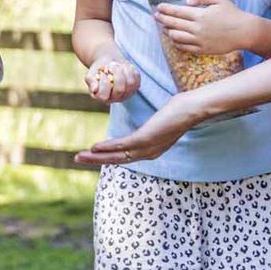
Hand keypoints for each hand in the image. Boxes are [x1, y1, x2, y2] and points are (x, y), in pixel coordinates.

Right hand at [75, 94, 202, 166]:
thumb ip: (153, 126)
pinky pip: (123, 145)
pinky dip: (108, 147)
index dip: (108, 157)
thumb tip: (151, 122)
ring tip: (80, 156)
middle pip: (117, 160)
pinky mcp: (146, 139)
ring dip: (97, 157)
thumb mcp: (162, 121)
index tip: (94, 155)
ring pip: (117, 156)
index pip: (125, 156)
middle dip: (96, 160)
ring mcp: (147, 147)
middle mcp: (149, 153)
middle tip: (78, 159)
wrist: (192, 109)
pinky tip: (95, 147)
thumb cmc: (179, 111)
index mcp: (151, 150)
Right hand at [85, 57, 141, 103]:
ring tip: (116, 64)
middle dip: (115, 75)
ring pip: (130, 83)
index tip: (102, 73)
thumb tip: (94, 89)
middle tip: (111, 65)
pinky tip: (124, 67)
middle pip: (119, 90)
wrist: (109, 62)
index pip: (104, 96)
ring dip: (123, 70)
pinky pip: (136, 77)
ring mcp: (127, 94)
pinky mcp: (135, 86)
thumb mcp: (91, 75)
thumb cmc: (98, 70)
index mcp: (102, 98)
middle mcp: (115, 99)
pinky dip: (130, 69)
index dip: (103, 83)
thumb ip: (91, 82)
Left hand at [154, 0, 251, 55]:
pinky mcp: (202, 50)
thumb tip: (186, 2)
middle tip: (156, 16)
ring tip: (164, 27)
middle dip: (162, 19)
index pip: (177, 11)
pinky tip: (174, 38)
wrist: (244, 31)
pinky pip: (184, 47)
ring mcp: (199, 41)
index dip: (166, 9)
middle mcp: (197, 28)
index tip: (159, 7)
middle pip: (174, 24)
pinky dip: (176, 42)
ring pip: (176, 37)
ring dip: (168, 31)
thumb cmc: (232, 13)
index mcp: (200, 15)